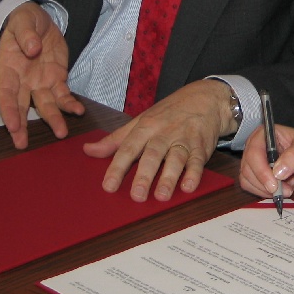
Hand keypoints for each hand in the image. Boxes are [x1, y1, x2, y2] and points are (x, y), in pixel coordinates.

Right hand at [0, 2, 83, 148]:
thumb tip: (32, 48)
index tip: (12, 125)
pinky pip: (63, 94)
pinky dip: (70, 104)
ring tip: (61, 133)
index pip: (7, 93)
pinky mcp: (57, 78)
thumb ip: (26, 35)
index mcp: (9, 69)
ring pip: (45, 104)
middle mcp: (23, 81)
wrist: (38, 21)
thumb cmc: (24, 22)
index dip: (9, 110)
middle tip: (22, 145)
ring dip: (52, 119)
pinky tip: (78, 112)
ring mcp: (40, 82)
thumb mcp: (23, 22)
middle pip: (23, 106)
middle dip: (22, 126)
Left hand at [84, 79, 233, 201]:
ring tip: (161, 196)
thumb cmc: (169, 112)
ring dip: (169, 178)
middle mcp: (164, 133)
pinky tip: (188, 187)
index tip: (109, 186)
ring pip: (176, 158)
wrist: (205, 98)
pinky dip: (194, 174)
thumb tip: (89, 150)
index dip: (118, 167)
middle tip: (137, 195)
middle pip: (153, 155)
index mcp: (145, 127)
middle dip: (144, 175)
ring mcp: (184, 139)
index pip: (129, 148)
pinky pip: (197, 161)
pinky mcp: (201, 146)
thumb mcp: (141, 120)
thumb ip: (116, 139)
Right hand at [239, 125, 293, 199]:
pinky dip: (263, 193)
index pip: (254, 152)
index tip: (274, 184)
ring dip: (265, 190)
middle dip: (265, 183)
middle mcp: (255, 146)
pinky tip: (279, 192)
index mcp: (265, 134)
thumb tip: (278, 172)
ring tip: (286, 190)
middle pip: (248, 168)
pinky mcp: (256, 175)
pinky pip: (251, 187)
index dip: (261, 170)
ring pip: (247, 180)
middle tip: (285, 190)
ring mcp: (255, 162)